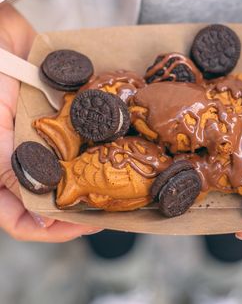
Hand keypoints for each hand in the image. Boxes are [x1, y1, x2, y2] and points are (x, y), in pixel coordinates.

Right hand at [0, 3, 101, 240]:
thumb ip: (8, 168)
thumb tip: (37, 215)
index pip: (21, 219)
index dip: (53, 229)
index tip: (87, 223)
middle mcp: (22, 160)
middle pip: (53, 200)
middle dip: (82, 206)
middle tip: (114, 204)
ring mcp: (42, 141)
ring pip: (70, 173)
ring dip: (94, 179)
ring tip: (122, 182)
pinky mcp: (58, 121)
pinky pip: (79, 140)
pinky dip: (95, 147)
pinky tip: (117, 149)